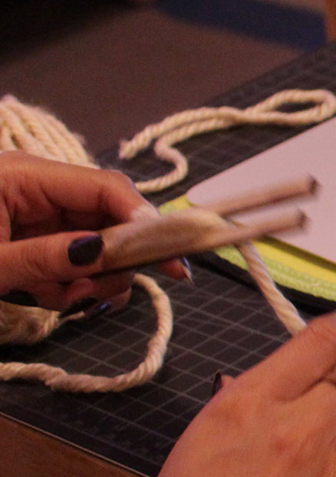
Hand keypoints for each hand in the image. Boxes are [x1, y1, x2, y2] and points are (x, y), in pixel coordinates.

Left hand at [0, 151, 187, 312]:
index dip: (142, 217)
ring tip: (66, 300)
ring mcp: (41, 217)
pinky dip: (73, 286)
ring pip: (99, 245)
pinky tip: (49, 297)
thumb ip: (42, 258)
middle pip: (110, 218)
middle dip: (115, 261)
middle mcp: (41, 191)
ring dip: (94, 279)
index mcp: (26, 176)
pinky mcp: (38, 241)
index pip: (107, 186)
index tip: (168, 254)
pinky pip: (77, 261)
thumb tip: (102, 254)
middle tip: (98, 294)